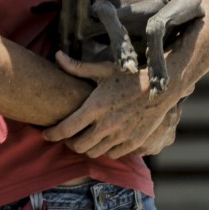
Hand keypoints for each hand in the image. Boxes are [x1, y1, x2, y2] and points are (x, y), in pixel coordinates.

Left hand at [42, 52, 184, 159]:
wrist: (162, 88)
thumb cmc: (129, 76)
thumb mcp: (103, 70)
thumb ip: (77, 67)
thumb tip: (56, 55)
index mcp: (96, 107)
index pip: (66, 128)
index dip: (52, 134)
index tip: (45, 134)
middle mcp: (107, 124)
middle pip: (78, 146)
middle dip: (68, 143)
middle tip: (65, 136)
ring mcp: (122, 136)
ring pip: (94, 152)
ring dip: (85, 148)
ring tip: (82, 138)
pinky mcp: (135, 143)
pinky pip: (112, 154)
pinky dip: (104, 150)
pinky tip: (102, 140)